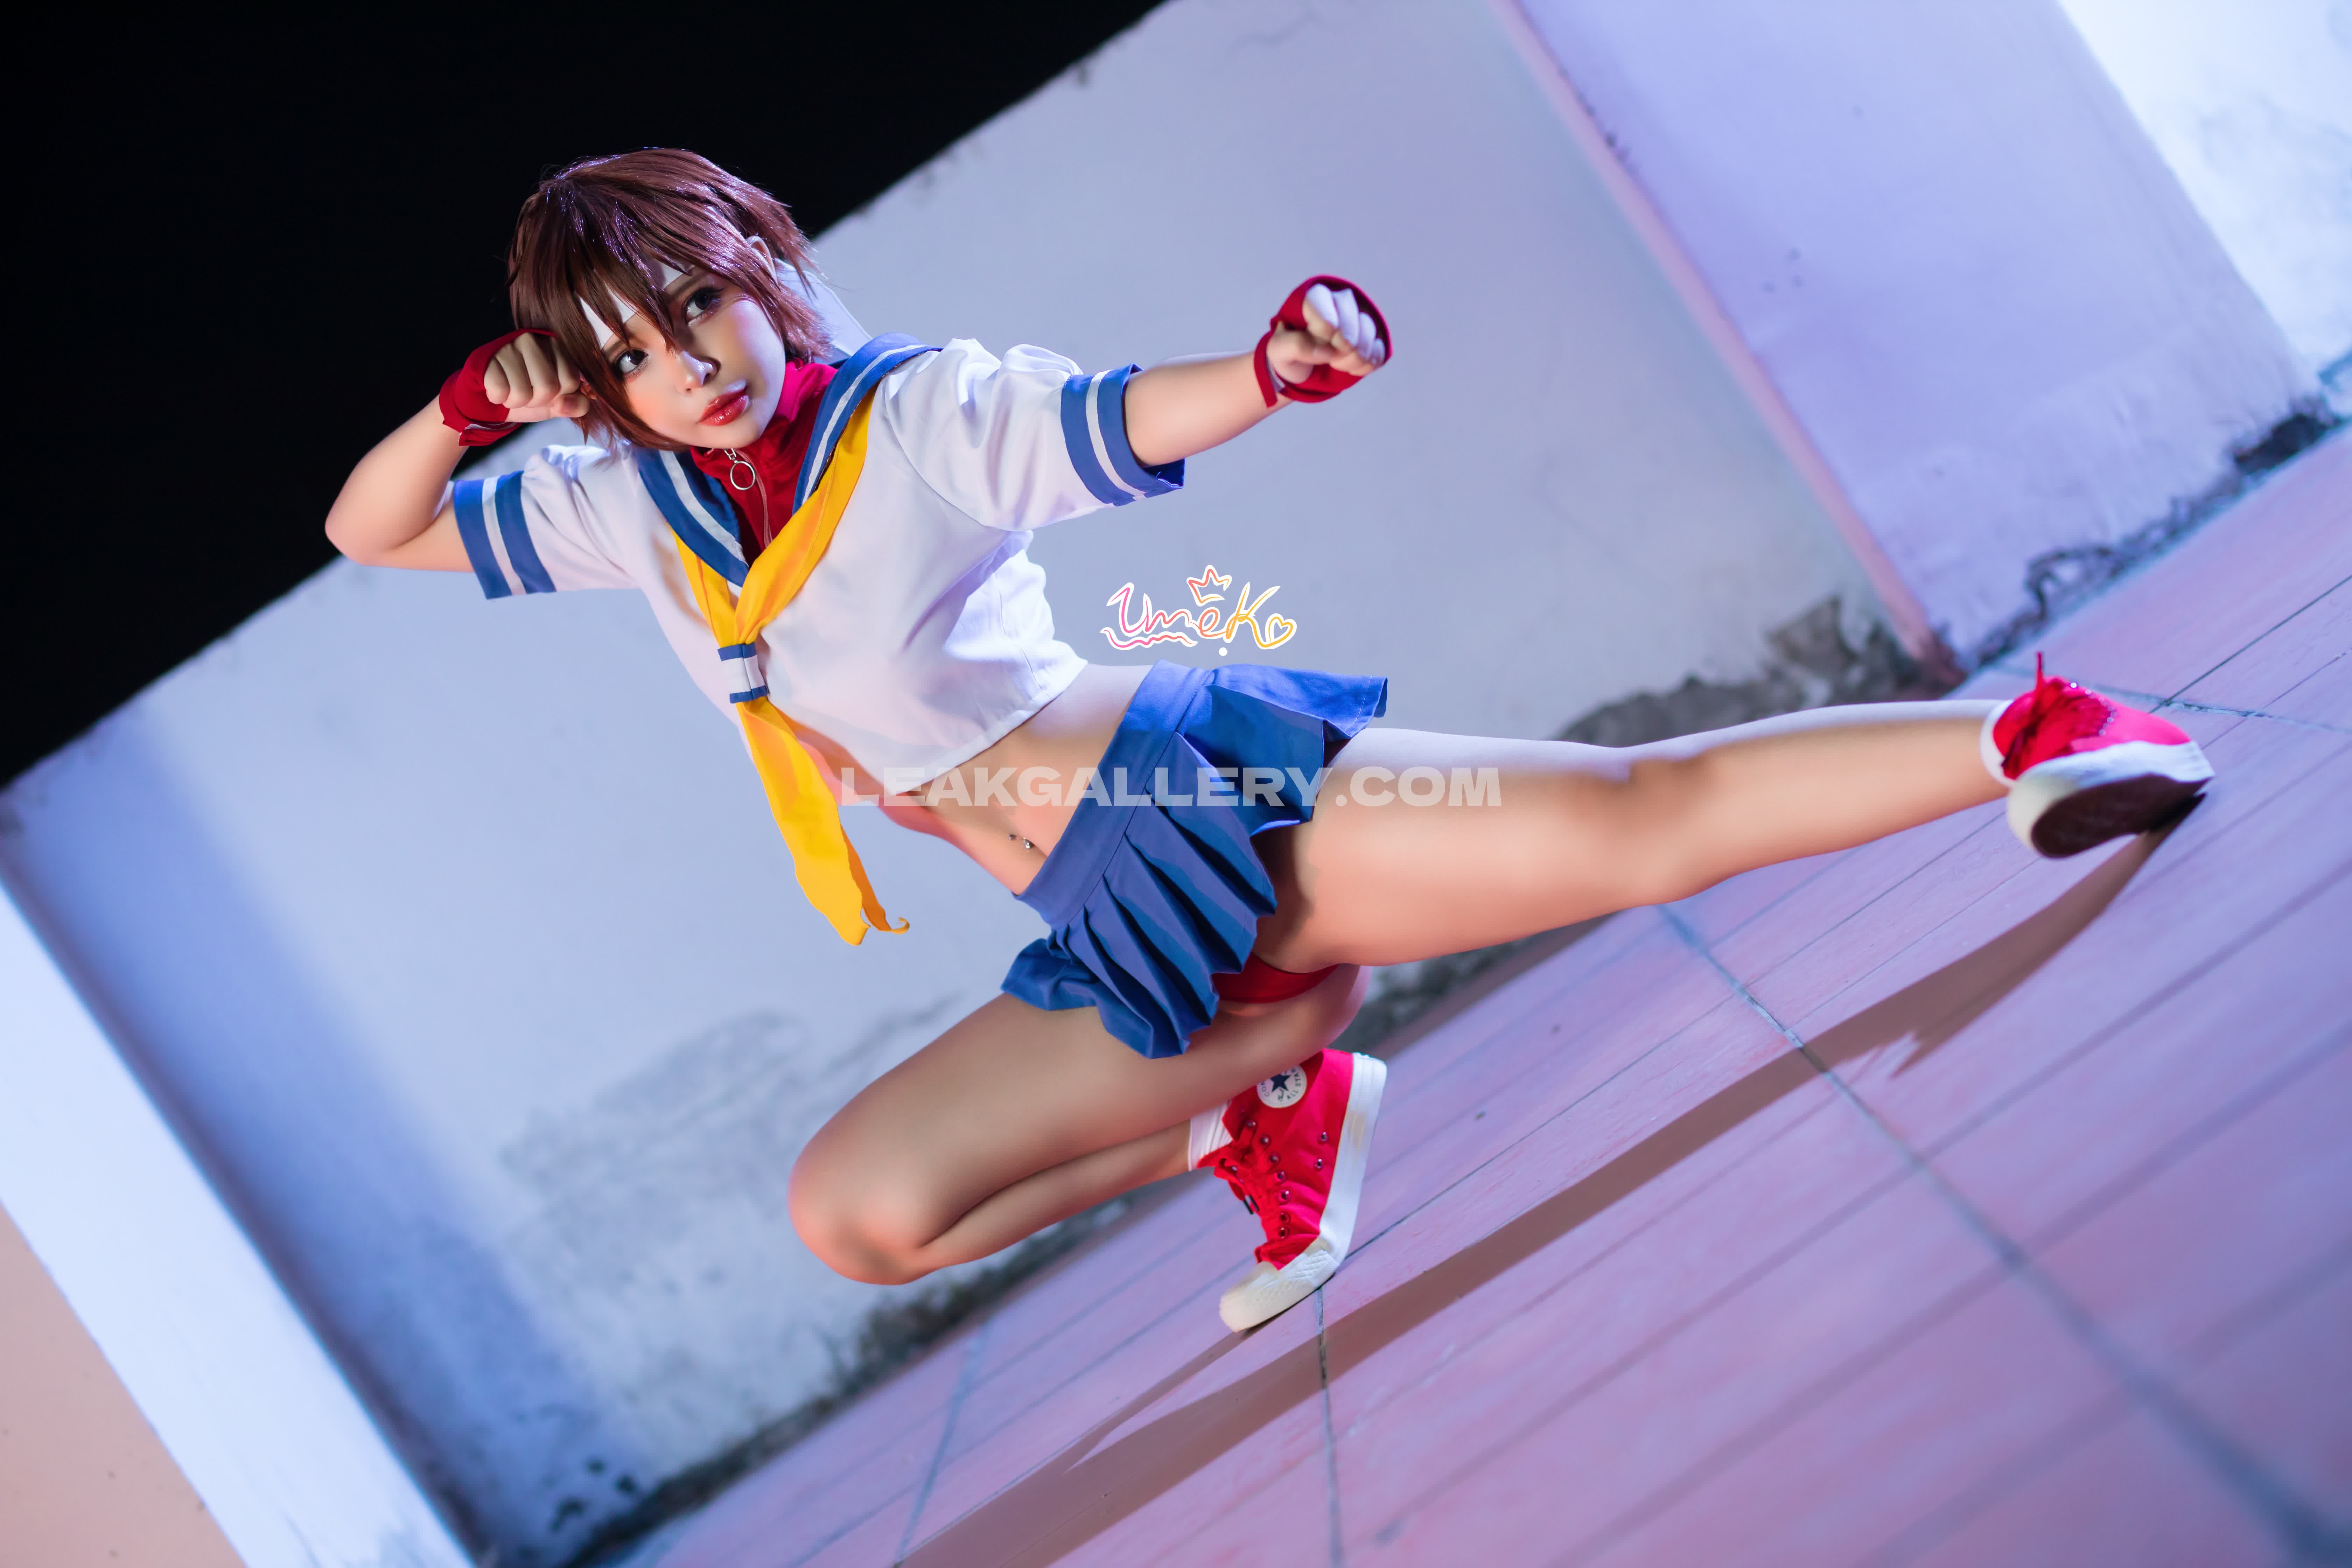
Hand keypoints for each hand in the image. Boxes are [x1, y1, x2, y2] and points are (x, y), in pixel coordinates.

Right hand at [481, 333, 589, 422]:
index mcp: (556, 347)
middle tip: (527, 392)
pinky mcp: (487, 358)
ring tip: (511, 390)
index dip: (559, 396)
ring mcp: (509, 346)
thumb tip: (565, 403)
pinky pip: (500, 391)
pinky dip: (498, 398)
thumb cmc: (530, 393)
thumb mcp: (559, 402)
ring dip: (517, 401)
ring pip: (523, 393)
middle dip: (537, 400)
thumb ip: (577, 404)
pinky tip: (498, 387)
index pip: (570, 381)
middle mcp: (534, 340)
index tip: (546, 391)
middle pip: (548, 387)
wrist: (494, 394)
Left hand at [1265, 282, 1387, 388]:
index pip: (1327, 312)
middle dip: (1340, 349)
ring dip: (1353, 358)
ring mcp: (1359, 319)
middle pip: (1351, 323)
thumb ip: (1295, 345)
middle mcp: (1340, 302)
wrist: (1302, 370)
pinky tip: (1351, 368)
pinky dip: (1366, 364)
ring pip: (1368, 335)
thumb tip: (1327, 350)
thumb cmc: (1287, 354)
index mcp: (1315, 298)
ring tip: (1337, 365)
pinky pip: (1379, 350)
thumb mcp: (1277, 350)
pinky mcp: (1372, 339)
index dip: (1323, 333)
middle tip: (1328, 359)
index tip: (1315, 343)